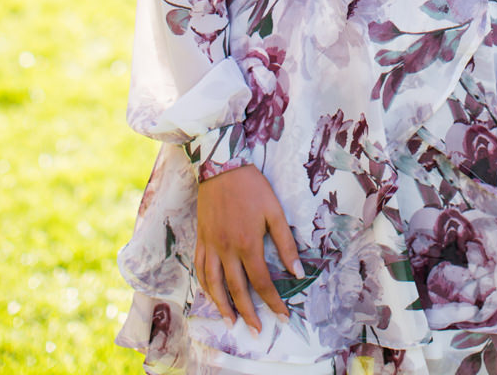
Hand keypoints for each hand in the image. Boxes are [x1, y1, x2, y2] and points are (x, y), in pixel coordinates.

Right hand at [194, 165, 302, 333]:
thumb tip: (298, 271)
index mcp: (248, 244)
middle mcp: (227, 249)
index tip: (282, 316)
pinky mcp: (201, 237)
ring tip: (230, 322)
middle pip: (236, 289)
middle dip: (248, 313)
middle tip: (256, 331)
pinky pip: (199, 266)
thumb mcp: (275, 211)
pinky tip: (210, 294)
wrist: (221, 165)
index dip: (273, 302)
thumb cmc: (251, 186)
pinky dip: (204, 284)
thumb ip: (285, 243)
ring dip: (222, 305)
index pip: (261, 282)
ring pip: (213, 283)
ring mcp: (211, 244)